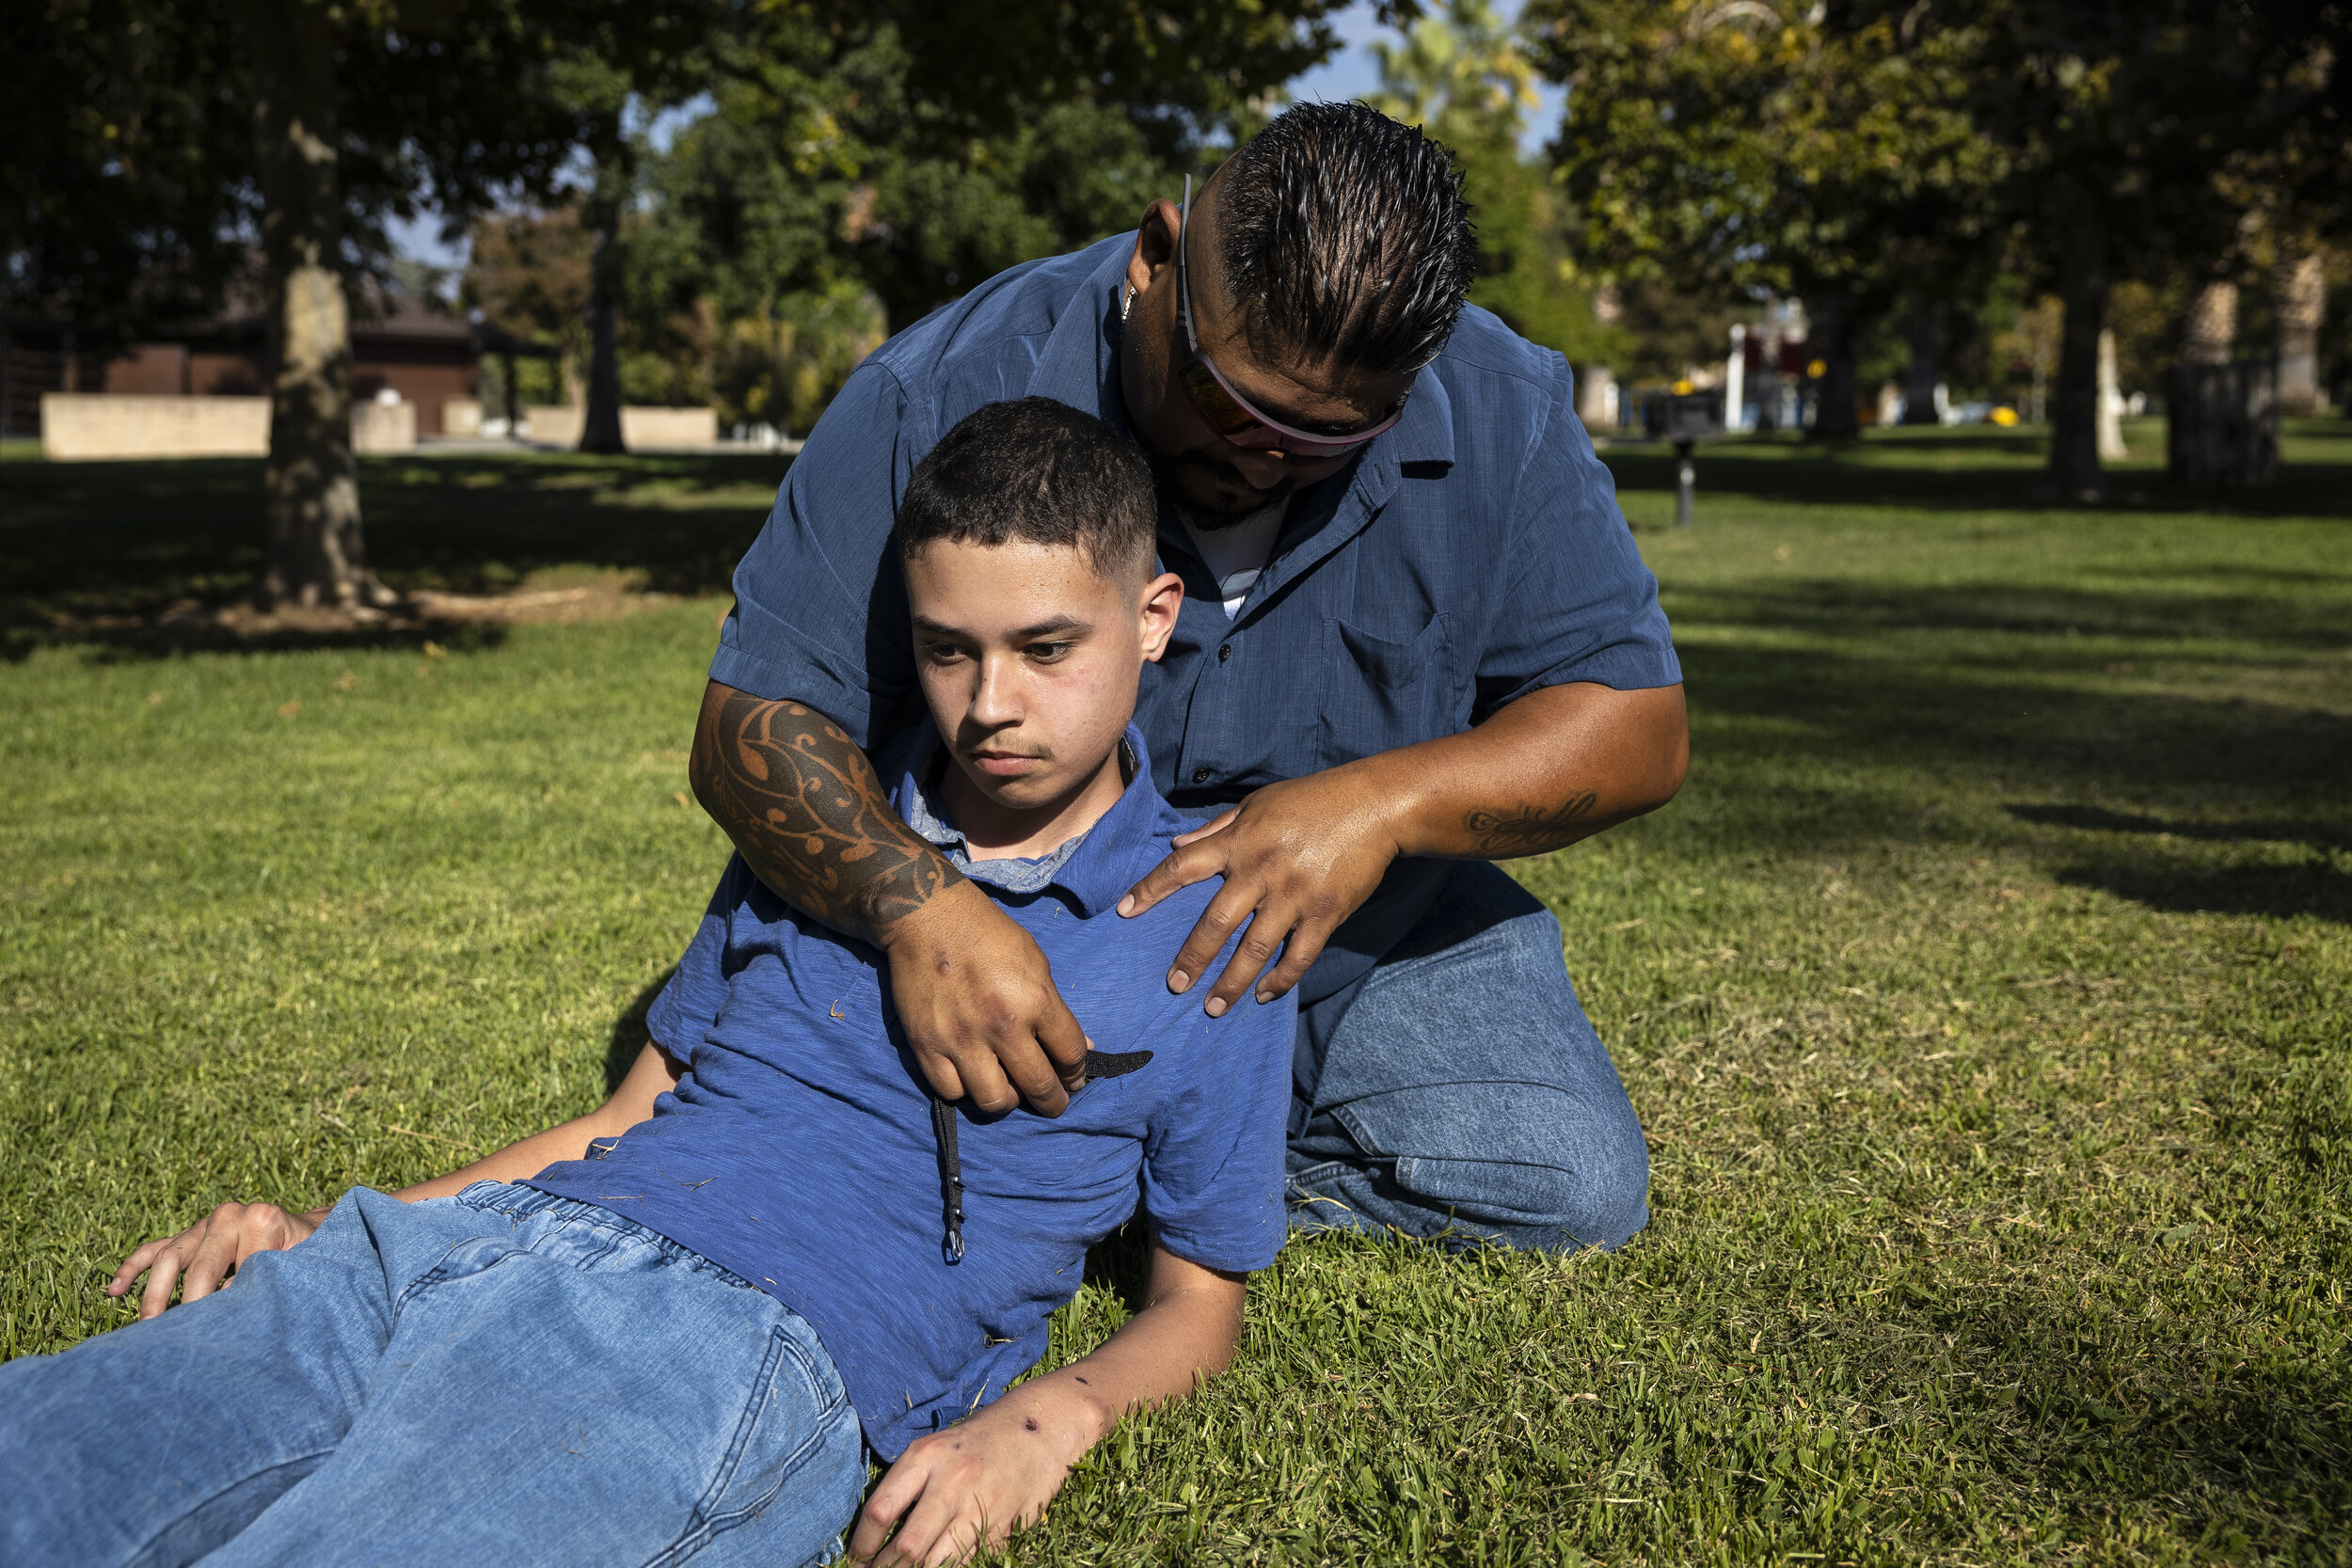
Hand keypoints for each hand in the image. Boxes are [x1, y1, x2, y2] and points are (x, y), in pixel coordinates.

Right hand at [107, 1200, 324, 1319]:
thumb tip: (232, 1305)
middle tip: (182, 1336)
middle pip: (197, 1265)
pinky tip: (114, 1291)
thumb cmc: (309, 1254)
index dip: (233, 1300)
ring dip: (154, 1292)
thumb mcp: (303, 1265)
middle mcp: (229, 1216)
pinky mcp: (188, 1235)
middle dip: (189, 1303)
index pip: (238, 1267)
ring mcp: (204, 1225)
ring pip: (168, 1258)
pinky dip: (133, 1268)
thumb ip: (273, 1280)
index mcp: (261, 1218)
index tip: (231, 1328)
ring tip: (148, 1324)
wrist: (309, 1230)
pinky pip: (153, 1249)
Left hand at [849, 1386, 1101, 1566]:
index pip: (880, 1510)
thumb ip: (907, 1483)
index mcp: (926, 1456)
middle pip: (906, 1546)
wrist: (1041, 1427)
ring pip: (936, 1562)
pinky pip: (967, 1560)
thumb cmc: (978, 1439)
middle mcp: (951, 1481)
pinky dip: (950, 1566)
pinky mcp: (1004, 1525)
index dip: (861, 1544)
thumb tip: (874, 1531)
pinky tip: (940, 1565)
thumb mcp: (936, 1447)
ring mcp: (980, 1506)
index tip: (856, 1559)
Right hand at [884, 879, 1091, 1116]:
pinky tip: (972, 1077)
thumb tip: (1083, 1046)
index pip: (1070, 1055)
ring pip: (994, 1101)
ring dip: (1009, 1100)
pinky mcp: (927, 1046)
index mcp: (1035, 1000)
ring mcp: (962, 1039)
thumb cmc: (988, 935)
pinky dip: (965, 1090)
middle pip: (1039, 1086)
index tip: (1075, 1079)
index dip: (1077, 1073)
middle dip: (1053, 1102)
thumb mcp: (1036, 962)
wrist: (928, 919)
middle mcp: (1001, 1025)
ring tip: (1010, 1090)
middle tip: (1054, 1103)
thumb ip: (1055, 1008)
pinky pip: (952, 1092)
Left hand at [1117, 765, 1405, 1015]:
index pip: (1183, 866)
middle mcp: (1262, 871)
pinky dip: (1280, 979)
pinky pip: (1298, 955)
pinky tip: (1263, 995)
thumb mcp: (1258, 803)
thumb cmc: (1312, 800)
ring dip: (1232, 982)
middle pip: (1216, 922)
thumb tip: (1177, 844)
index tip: (1124, 911)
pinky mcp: (1326, 913)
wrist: (1376, 806)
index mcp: (1240, 841)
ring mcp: (1295, 895)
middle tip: (1174, 986)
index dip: (1150, 888)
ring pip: (1256, 948)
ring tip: (1213, 1007)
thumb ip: (1216, 828)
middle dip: (1192, 957)